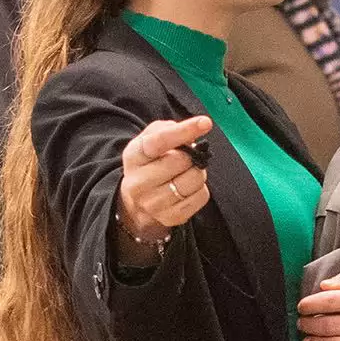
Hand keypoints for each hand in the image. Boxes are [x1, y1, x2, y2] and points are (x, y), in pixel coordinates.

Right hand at [115, 116, 214, 257]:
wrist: (137, 202)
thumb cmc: (149, 164)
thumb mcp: (148, 142)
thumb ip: (166, 130)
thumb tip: (190, 134)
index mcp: (134, 156)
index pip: (159, 141)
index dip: (183, 131)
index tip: (205, 122)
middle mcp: (139, 182)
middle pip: (181, 161)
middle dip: (190, 155)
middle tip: (186, 157)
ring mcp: (154, 203)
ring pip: (194, 179)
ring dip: (197, 171)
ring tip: (186, 172)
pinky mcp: (171, 217)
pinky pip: (202, 196)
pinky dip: (201, 188)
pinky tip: (188, 188)